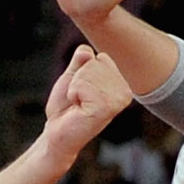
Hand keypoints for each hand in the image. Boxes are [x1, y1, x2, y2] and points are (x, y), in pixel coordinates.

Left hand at [40, 44, 133, 165]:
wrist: (58, 132)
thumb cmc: (67, 107)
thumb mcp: (74, 76)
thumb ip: (81, 60)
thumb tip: (88, 52)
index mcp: (122, 84)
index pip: (100, 57)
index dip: (82, 71)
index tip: (83, 91)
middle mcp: (124, 92)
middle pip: (94, 62)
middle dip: (78, 79)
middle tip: (79, 99)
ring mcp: (117, 101)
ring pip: (88, 71)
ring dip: (75, 87)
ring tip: (79, 105)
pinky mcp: (105, 108)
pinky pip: (83, 84)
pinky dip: (73, 94)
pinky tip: (79, 109)